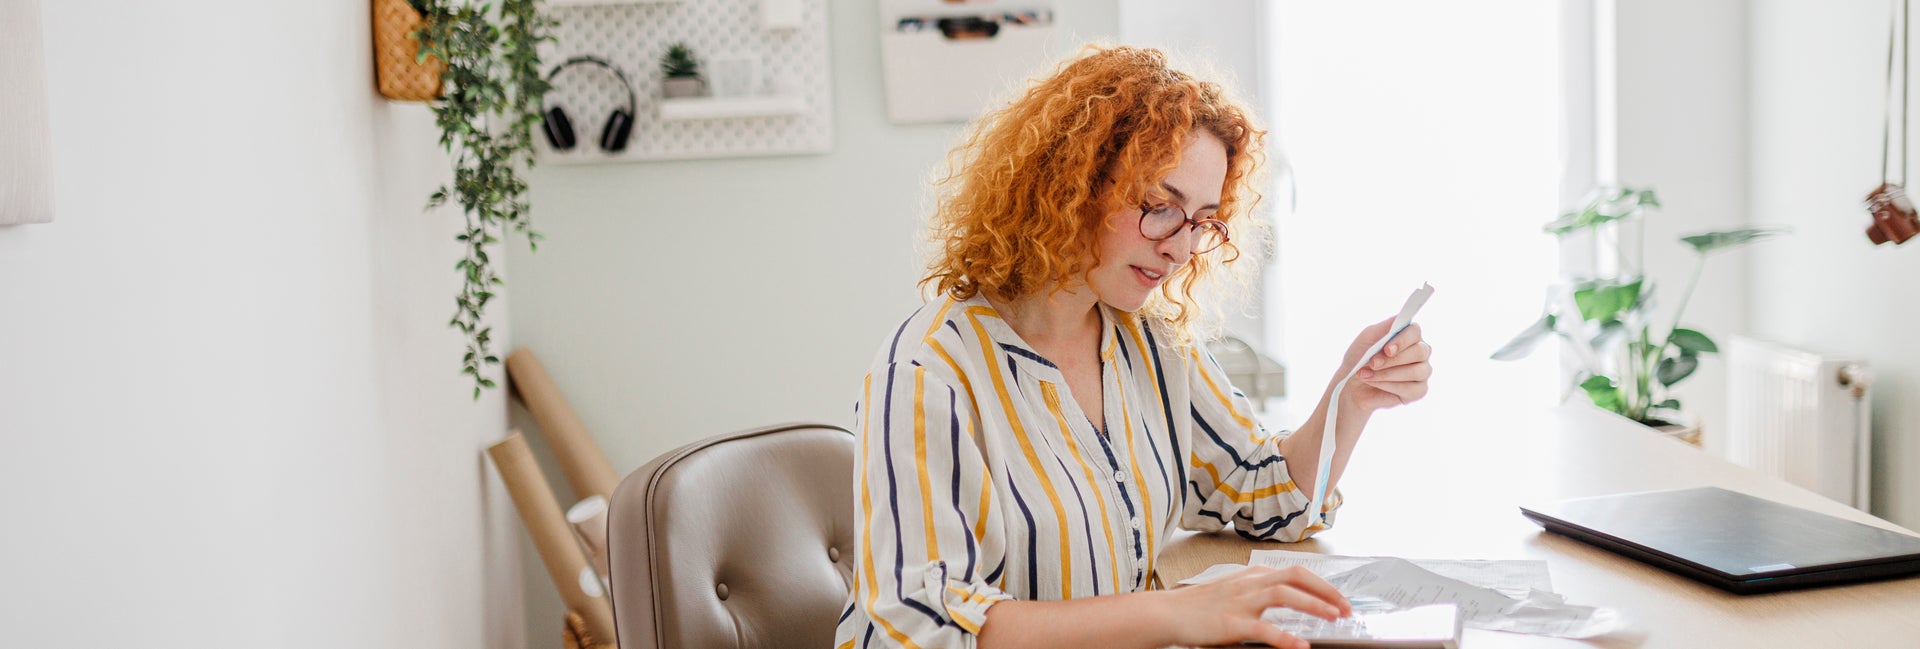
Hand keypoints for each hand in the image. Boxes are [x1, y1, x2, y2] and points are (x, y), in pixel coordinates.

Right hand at [1158, 565, 1352, 648]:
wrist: (1168, 613)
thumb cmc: (1200, 607)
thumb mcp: (1234, 593)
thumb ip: (1259, 595)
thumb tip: (1290, 600)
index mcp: (1253, 576)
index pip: (1296, 572)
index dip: (1323, 585)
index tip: (1341, 600)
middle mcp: (1250, 583)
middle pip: (1296, 576)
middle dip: (1326, 590)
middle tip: (1347, 609)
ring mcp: (1241, 601)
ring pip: (1284, 594)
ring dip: (1314, 604)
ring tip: (1334, 617)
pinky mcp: (1231, 623)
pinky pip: (1263, 628)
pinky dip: (1284, 637)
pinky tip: (1300, 646)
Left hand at [1334, 316, 1432, 414]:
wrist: (1350, 384)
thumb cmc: (1360, 358)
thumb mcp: (1367, 338)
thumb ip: (1384, 327)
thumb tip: (1400, 318)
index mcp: (1409, 336)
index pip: (1415, 332)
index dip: (1402, 340)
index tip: (1387, 349)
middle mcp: (1420, 353)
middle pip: (1419, 352)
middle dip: (1393, 360)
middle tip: (1373, 363)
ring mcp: (1422, 372)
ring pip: (1416, 372)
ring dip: (1387, 374)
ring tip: (1366, 374)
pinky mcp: (1418, 391)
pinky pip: (1412, 389)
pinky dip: (1389, 386)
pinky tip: (1374, 383)